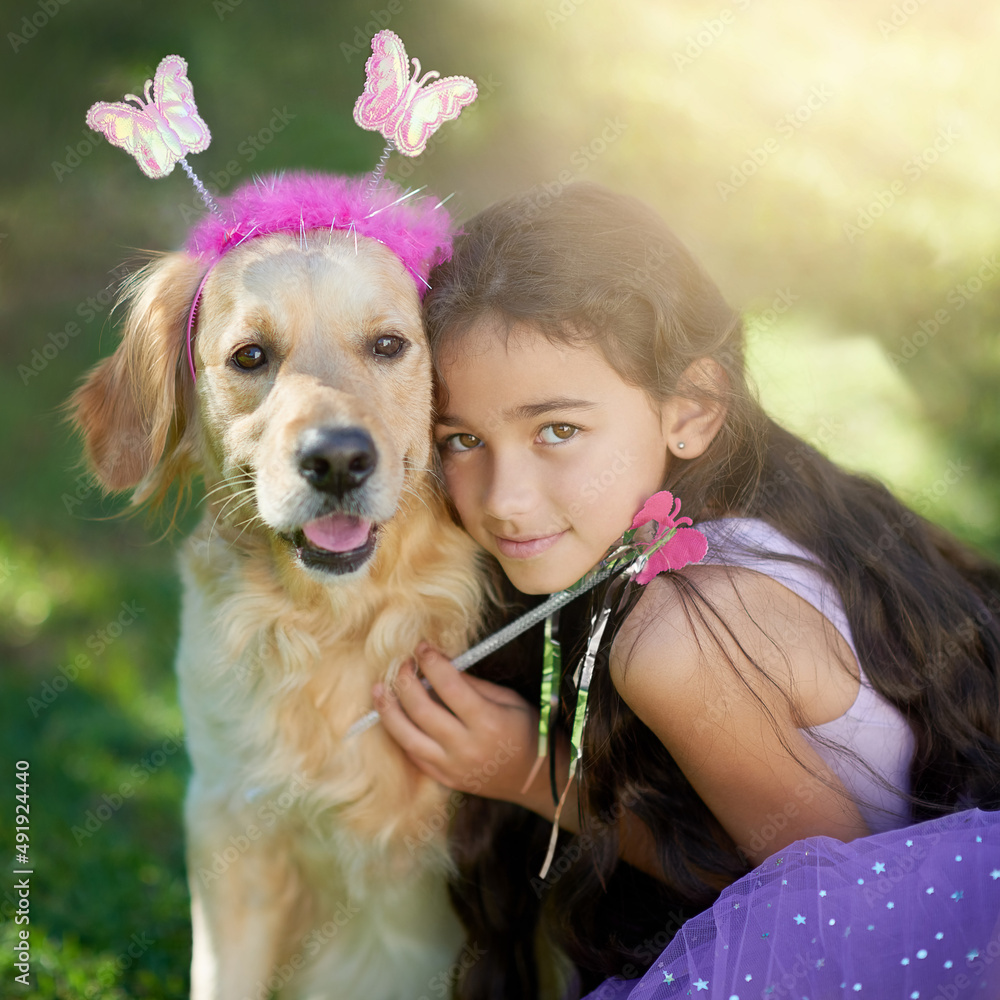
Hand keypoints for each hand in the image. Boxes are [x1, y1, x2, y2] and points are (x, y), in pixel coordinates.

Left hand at [374, 644, 541, 805]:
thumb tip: (439, 665)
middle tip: (401, 664)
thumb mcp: (508, 700)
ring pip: (406, 737)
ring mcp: (451, 767)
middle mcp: (465, 747)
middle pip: (421, 709)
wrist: (533, 778)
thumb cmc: (525, 731)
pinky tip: (393, 716)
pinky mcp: (443, 779)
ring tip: (379, 689)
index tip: (421, 647)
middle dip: (405, 681)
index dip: (431, 662)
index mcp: (487, 722)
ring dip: (388, 710)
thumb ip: (472, 685)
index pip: (449, 686)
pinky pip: (412, 755)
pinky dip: (399, 734)